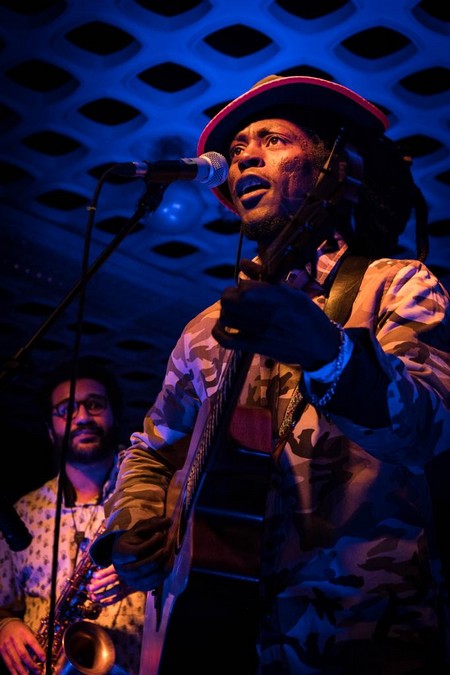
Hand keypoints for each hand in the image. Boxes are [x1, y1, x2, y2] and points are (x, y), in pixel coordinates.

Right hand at [0, 619, 44, 674]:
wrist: (5, 625)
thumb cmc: (19, 629)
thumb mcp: (27, 630)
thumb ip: (33, 640)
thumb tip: (41, 653)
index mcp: (23, 632)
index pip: (32, 642)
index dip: (38, 651)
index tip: (44, 659)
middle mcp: (15, 639)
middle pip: (23, 654)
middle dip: (31, 664)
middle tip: (38, 671)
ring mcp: (7, 646)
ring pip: (15, 661)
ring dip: (22, 670)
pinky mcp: (1, 651)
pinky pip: (8, 663)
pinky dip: (13, 671)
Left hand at [86, 564, 137, 605]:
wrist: (145, 570)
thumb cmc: (129, 565)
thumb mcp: (121, 563)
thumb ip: (109, 568)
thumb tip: (95, 575)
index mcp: (123, 565)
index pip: (112, 569)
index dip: (103, 573)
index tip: (93, 576)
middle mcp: (126, 574)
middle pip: (112, 579)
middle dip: (100, 584)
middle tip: (89, 588)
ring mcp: (128, 583)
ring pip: (115, 590)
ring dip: (103, 594)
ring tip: (92, 597)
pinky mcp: (129, 591)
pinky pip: (120, 597)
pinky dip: (111, 601)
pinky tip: (102, 604)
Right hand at [110, 517, 171, 591]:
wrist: (126, 556)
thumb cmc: (133, 539)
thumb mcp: (140, 528)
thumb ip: (153, 523)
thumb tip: (169, 521)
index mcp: (119, 554)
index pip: (138, 552)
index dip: (152, 543)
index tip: (161, 534)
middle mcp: (123, 570)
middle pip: (148, 564)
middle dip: (163, 551)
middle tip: (171, 542)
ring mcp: (132, 581)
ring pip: (156, 573)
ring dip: (167, 560)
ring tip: (171, 549)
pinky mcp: (142, 587)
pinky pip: (159, 580)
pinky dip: (167, 568)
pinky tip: (169, 558)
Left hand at [212, 279, 340, 369]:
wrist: (320, 347)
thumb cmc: (308, 316)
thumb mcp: (295, 293)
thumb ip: (268, 278)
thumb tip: (243, 262)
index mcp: (280, 297)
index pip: (245, 288)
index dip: (240, 286)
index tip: (245, 287)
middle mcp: (269, 313)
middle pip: (230, 301)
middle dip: (228, 296)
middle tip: (235, 299)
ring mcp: (262, 332)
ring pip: (227, 318)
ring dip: (226, 312)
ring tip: (233, 312)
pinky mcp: (257, 347)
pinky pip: (228, 341)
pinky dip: (219, 333)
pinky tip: (221, 327)